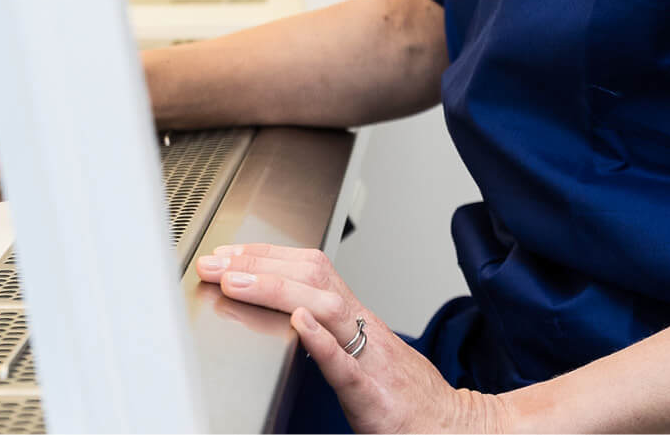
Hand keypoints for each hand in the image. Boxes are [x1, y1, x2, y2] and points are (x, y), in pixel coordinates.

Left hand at [194, 244, 506, 433]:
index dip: (268, 254)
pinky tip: (297, 325)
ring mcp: (370, 359)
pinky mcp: (374, 396)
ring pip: (326, 307)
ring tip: (238, 282)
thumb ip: (330, 333)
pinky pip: (346, 364)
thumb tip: (288, 312)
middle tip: (217, 261)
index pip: (311, 268)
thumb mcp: (364, 354)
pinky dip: (320, 342)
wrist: (453, 428)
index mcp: (357, 319)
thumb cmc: (408, 397)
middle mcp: (363, 329)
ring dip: (276, 289)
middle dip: (261, 262)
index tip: (229, 252)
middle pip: (314, 275)